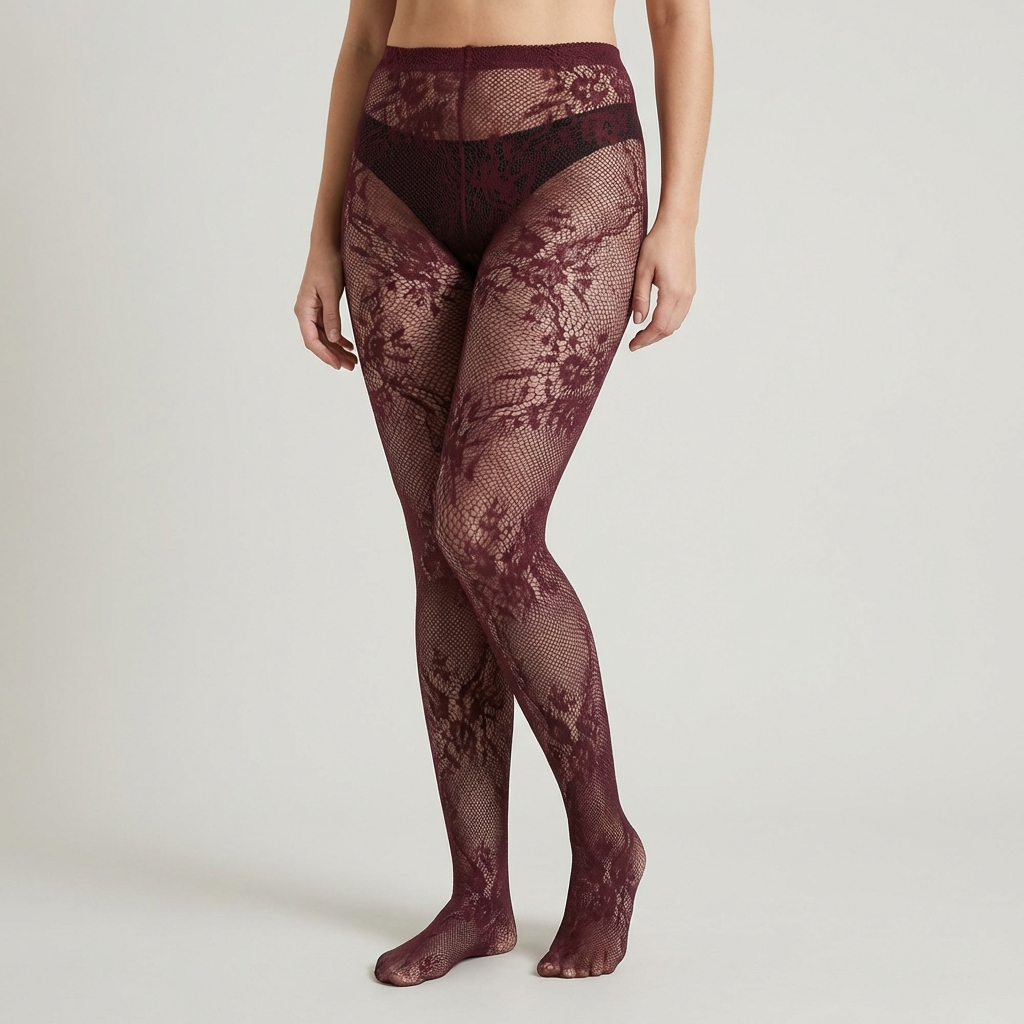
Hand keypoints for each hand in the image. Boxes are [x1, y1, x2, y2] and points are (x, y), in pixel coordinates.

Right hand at [294, 245, 356, 369]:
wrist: (326, 247)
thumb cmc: (326, 265)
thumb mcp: (331, 292)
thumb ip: (332, 316)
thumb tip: (334, 339)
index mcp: (304, 310)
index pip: (312, 340)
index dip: (325, 355)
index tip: (338, 365)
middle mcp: (305, 313)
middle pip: (318, 341)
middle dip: (334, 355)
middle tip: (351, 366)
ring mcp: (312, 311)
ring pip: (324, 336)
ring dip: (337, 349)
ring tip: (353, 360)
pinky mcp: (321, 307)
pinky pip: (328, 328)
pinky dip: (338, 338)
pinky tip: (349, 345)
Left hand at [629, 218, 696, 350]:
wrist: (678, 225)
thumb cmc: (659, 242)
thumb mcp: (642, 270)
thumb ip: (640, 297)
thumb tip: (638, 320)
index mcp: (672, 292)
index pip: (659, 326)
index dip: (645, 339)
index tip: (633, 345)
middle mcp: (685, 295)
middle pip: (670, 328)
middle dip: (652, 339)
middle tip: (636, 342)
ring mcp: (690, 291)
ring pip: (677, 322)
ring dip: (661, 332)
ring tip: (644, 334)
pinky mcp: (690, 287)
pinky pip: (681, 313)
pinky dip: (669, 322)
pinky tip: (657, 320)